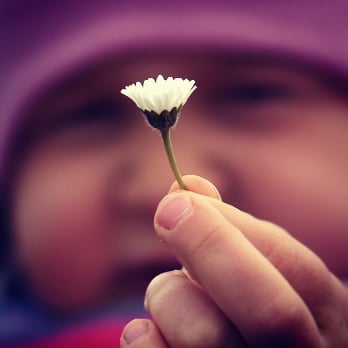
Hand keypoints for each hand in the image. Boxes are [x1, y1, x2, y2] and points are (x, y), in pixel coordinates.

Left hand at [120, 175, 347, 347]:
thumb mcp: (261, 264)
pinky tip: (146, 329)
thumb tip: (185, 187)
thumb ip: (228, 227)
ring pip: (205, 337)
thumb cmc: (257, 300)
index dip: (226, 225)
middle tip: (167, 213)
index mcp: (324, 313)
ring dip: (168, 296)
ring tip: (168, 294)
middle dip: (207, 246)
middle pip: (266, 309)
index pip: (288, 263)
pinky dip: (145, 338)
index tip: (177, 199)